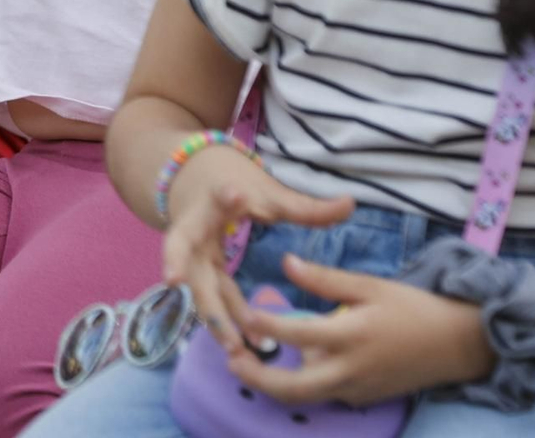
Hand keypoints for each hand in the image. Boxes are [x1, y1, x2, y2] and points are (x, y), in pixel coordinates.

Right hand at [163, 148, 352, 355]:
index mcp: (214, 201)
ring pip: (199, 288)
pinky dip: (224, 323)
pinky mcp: (198, 275)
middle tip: (185, 285)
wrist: (203, 187)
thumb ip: (306, 207)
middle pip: (187, 253)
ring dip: (214, 317)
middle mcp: (195, 229)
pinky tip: (244, 347)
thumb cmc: (240, 189)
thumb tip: (350, 204)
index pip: (218, 195)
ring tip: (236, 347)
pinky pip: (210, 300)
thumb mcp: (269, 194)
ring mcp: (192, 256)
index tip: (233, 194)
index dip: (223, 196)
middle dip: (189, 272)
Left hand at [227, 255, 490, 406]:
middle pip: (294, 389)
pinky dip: (300, 384)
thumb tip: (285, 263)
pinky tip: (285, 364)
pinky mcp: (362, 398)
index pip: (299, 335)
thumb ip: (325, 279)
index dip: (266, 325)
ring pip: (305, 397)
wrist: (457, 345)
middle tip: (230, 358)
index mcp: (353, 336)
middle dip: (257, 379)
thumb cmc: (413, 308)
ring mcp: (356, 390)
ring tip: (246, 362)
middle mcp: (351, 370)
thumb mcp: (370, 285)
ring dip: (273, 386)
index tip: (242, 312)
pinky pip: (324, 394)